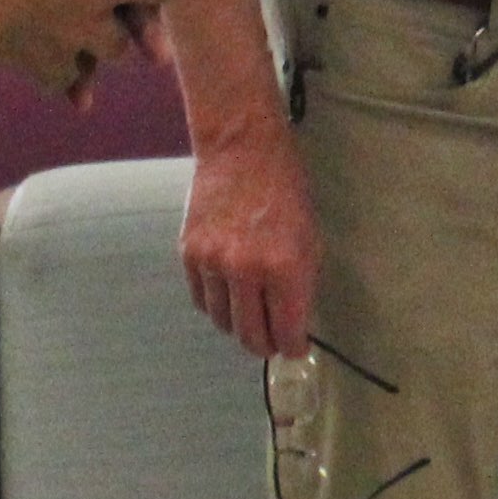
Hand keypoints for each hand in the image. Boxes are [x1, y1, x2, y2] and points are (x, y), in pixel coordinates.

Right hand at [182, 121, 322, 357]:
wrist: (240, 149)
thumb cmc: (285, 188)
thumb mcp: (310, 236)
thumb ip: (302, 282)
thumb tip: (293, 321)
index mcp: (284, 266)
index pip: (286, 329)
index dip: (292, 346)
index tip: (294, 349)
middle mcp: (245, 270)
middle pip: (250, 335)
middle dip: (264, 345)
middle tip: (272, 341)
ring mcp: (212, 263)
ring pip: (222, 322)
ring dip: (238, 326)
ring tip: (250, 315)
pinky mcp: (188, 254)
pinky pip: (201, 299)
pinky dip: (216, 305)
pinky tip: (229, 295)